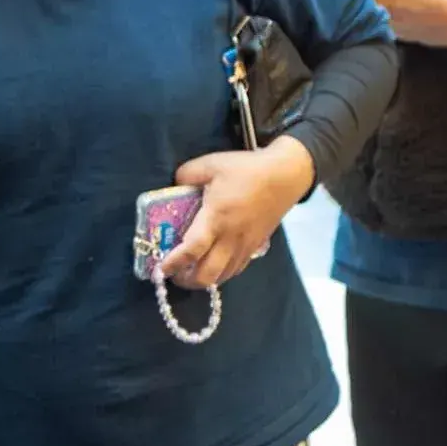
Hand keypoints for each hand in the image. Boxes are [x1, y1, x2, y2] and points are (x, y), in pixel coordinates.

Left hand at [157, 136, 315, 289]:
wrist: (285, 176)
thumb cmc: (247, 170)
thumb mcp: (211, 164)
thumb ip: (187, 175)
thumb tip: (175, 186)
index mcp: (216, 218)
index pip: (192, 250)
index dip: (174, 263)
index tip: (161, 268)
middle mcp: (230, 238)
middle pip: (207, 275)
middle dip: (187, 280)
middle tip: (174, 273)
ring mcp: (245, 245)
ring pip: (223, 277)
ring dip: (204, 280)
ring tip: (191, 271)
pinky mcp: (255, 246)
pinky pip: (236, 269)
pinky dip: (221, 273)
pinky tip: (213, 264)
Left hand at [375, 0, 446, 49]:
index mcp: (397, 7)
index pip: (369, 0)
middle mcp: (395, 23)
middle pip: (373, 14)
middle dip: (368, 3)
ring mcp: (403, 34)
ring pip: (382, 24)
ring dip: (378, 14)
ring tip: (381, 1)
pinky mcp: (411, 39)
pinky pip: (392, 31)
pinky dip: (389, 23)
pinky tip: (396, 15)